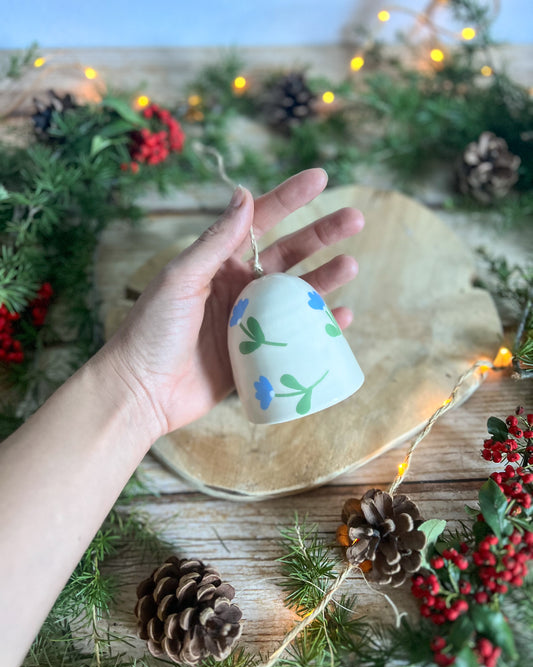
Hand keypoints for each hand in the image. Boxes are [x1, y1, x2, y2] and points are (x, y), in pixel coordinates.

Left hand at [100, 169, 363, 437]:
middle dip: (322, 234)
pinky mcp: (260, 354)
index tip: (319, 178)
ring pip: (298, 293)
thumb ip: (215, 242)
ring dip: (326, 278)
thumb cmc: (152, 331)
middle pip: (289, 253)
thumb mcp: (180, 279)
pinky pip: (297, 335)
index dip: (289, 198)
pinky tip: (342, 316)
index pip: (260, 221)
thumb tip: (244, 194)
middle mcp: (239, 286)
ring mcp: (252, 321)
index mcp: (219, 263)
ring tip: (351, 266)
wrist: (142, 391)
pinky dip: (320, 326)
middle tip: (355, 218)